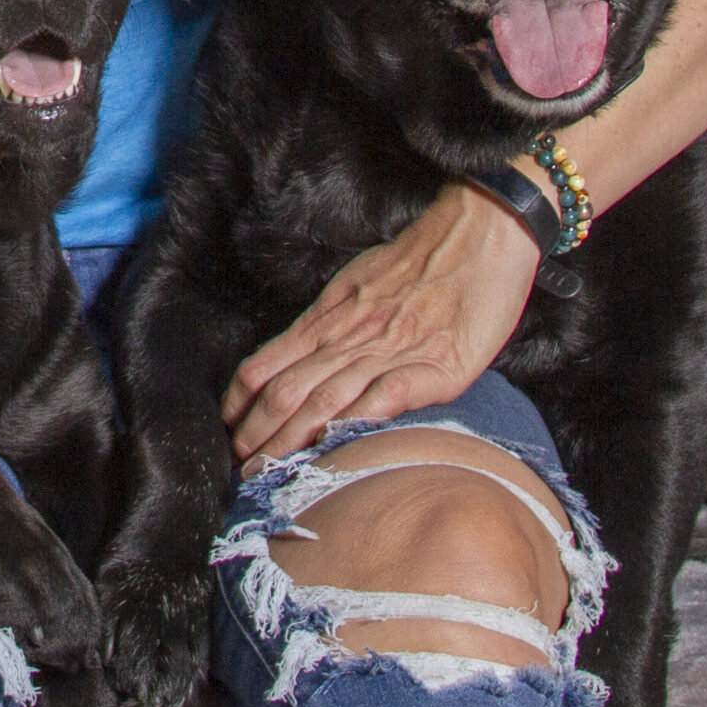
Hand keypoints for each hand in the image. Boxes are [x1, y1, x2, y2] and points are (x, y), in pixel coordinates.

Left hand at [222, 181, 540, 464]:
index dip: (242, 397)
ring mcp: (390, 352)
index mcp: (331, 316)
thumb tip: (302, 353)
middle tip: (239, 465)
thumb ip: (334, 321)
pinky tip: (337, 448)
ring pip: (325, 401)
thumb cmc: (420, 260)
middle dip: (258, 431)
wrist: (479, 235)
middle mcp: (351, 336)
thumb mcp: (360, 282)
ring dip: (290, 440)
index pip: (270, 361)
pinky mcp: (434, 367)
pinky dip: (357, 423)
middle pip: (288, 389)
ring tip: (266, 471)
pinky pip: (387, 397)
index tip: (227, 424)